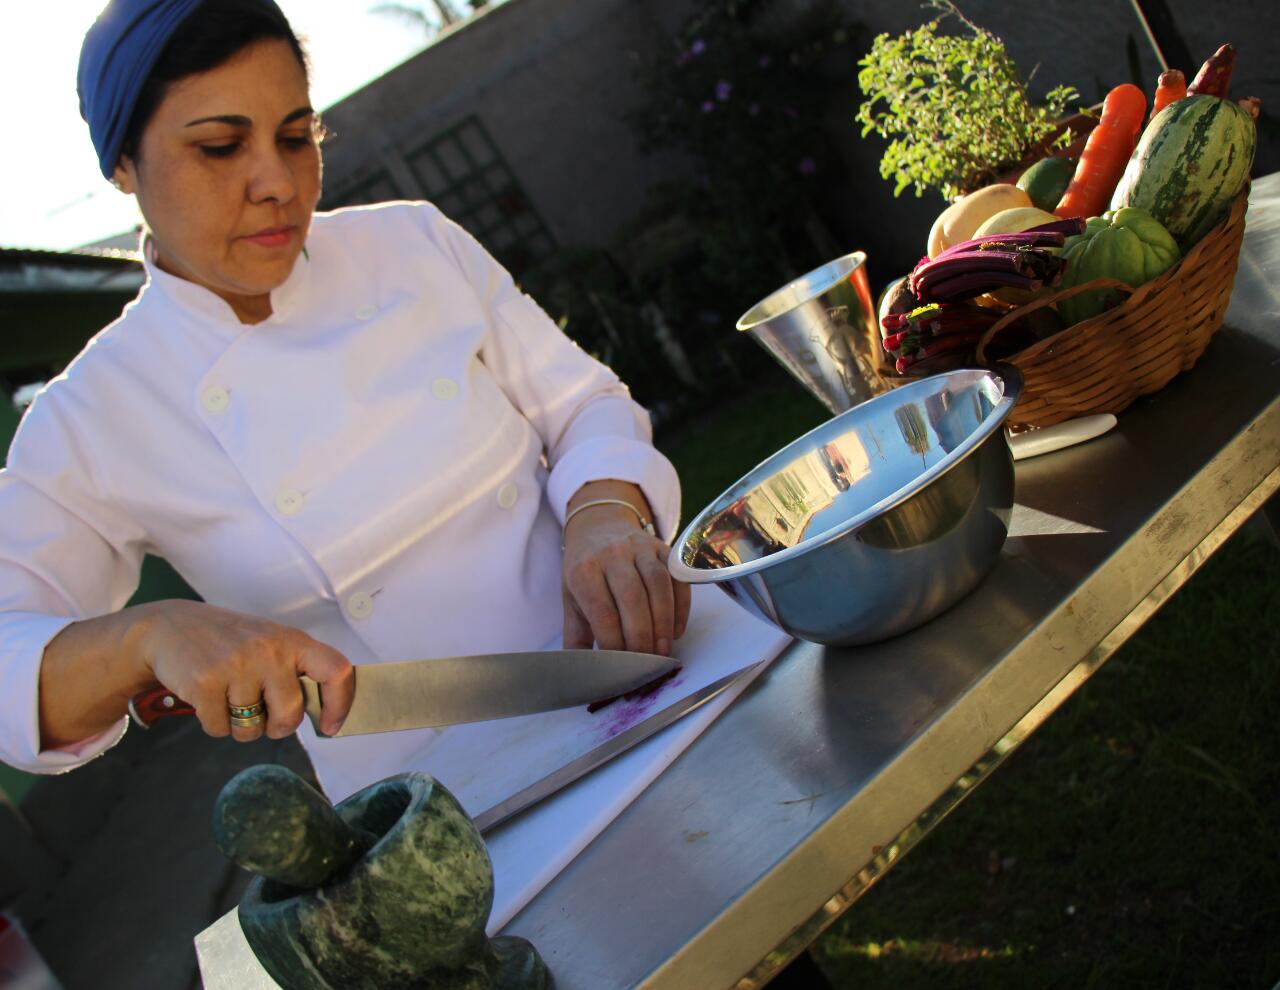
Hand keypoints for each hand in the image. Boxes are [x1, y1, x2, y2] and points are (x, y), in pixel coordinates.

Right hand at [130, 600, 353, 740]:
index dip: (340, 704)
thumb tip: (323, 715)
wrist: (169, 627)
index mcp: (293, 640)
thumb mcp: (270, 643)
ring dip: (241, 727)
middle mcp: (269, 651)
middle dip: (277, 727)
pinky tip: (208, 698)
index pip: (336, 671)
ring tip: (229, 698)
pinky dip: (214, 723)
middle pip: (290, 716)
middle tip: (262, 714)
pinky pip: (219, 729)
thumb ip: (295, 671)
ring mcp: (237, 666)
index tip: (329, 727)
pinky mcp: (205, 683)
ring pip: (252, 730)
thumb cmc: (229, 642)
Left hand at [561, 491, 691, 655]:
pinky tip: (677, 630)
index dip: (614, 642)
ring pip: (659, 585)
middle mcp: (612, 554)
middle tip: (648, 662)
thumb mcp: (571, 600)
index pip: (602, 611)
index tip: (621, 666)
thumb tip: (581, 677)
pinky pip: (678, 577)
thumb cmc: (584, 570)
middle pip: (633, 597)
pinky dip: (681, 607)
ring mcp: (640, 547)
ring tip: (664, 650)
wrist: (599, 526)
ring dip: (664, 622)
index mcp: (583, 570)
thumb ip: (576, 637)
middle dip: (642, 636)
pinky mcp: (664, 547)